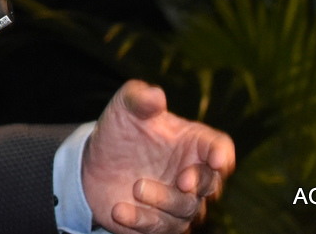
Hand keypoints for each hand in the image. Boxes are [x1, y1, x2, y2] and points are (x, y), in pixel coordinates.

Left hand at [83, 80, 235, 233]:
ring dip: (164, 201)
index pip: (220, 148)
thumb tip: (156, 95)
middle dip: (200, 184)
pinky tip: (119, 210)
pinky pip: (159, 228)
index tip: (216, 160)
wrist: (94, 161)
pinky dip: (141, 221)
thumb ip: (140, 97)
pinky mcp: (159, 223)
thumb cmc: (120, 130)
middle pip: (211, 184)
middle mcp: (192, 174)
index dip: (222, 155)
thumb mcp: (125, 107)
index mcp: (193, 143)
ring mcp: (178, 201)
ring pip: (187, 210)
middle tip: (182, 181)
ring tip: (136, 187)